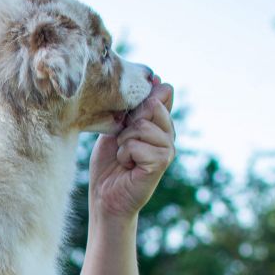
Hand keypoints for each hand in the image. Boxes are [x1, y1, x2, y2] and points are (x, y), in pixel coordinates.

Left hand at [89, 81, 175, 219]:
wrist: (105, 196)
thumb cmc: (109, 164)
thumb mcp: (118, 127)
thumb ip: (134, 107)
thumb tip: (156, 77)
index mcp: (160, 123)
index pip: (162, 93)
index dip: (140, 101)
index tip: (126, 120)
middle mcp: (169, 134)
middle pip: (152, 105)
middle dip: (128, 122)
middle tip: (122, 143)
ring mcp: (168, 148)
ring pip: (142, 126)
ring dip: (123, 142)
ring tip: (124, 157)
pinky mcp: (162, 162)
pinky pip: (137, 144)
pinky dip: (125, 154)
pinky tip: (127, 166)